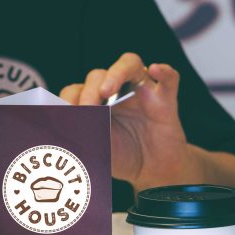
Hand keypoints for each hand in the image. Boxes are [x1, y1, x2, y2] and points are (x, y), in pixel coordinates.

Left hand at [60, 54, 193, 188]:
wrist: (152, 170)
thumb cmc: (122, 156)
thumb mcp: (97, 149)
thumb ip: (85, 134)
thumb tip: (69, 122)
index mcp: (94, 102)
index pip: (76, 90)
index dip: (68, 100)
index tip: (65, 115)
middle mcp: (116, 92)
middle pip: (98, 76)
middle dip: (89, 92)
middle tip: (86, 110)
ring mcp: (141, 92)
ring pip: (129, 64)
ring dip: (116, 74)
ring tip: (106, 90)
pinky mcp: (165, 99)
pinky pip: (169, 79)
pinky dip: (164, 72)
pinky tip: (156, 70)